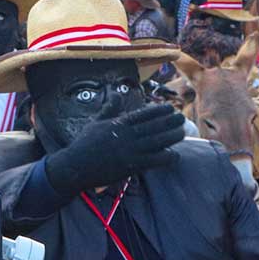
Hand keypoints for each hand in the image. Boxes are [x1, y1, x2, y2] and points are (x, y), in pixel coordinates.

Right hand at [44, 103, 185, 197]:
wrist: (76, 166)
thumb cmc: (84, 144)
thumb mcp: (96, 122)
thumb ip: (109, 108)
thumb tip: (115, 93)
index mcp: (118, 124)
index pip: (143, 114)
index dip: (159, 110)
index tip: (170, 107)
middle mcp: (126, 135)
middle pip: (154, 126)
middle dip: (170, 121)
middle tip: (182, 118)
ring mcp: (130, 151)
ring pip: (157, 141)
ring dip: (172, 137)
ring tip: (182, 132)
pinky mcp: (131, 166)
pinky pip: (153, 160)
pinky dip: (166, 157)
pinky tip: (175, 155)